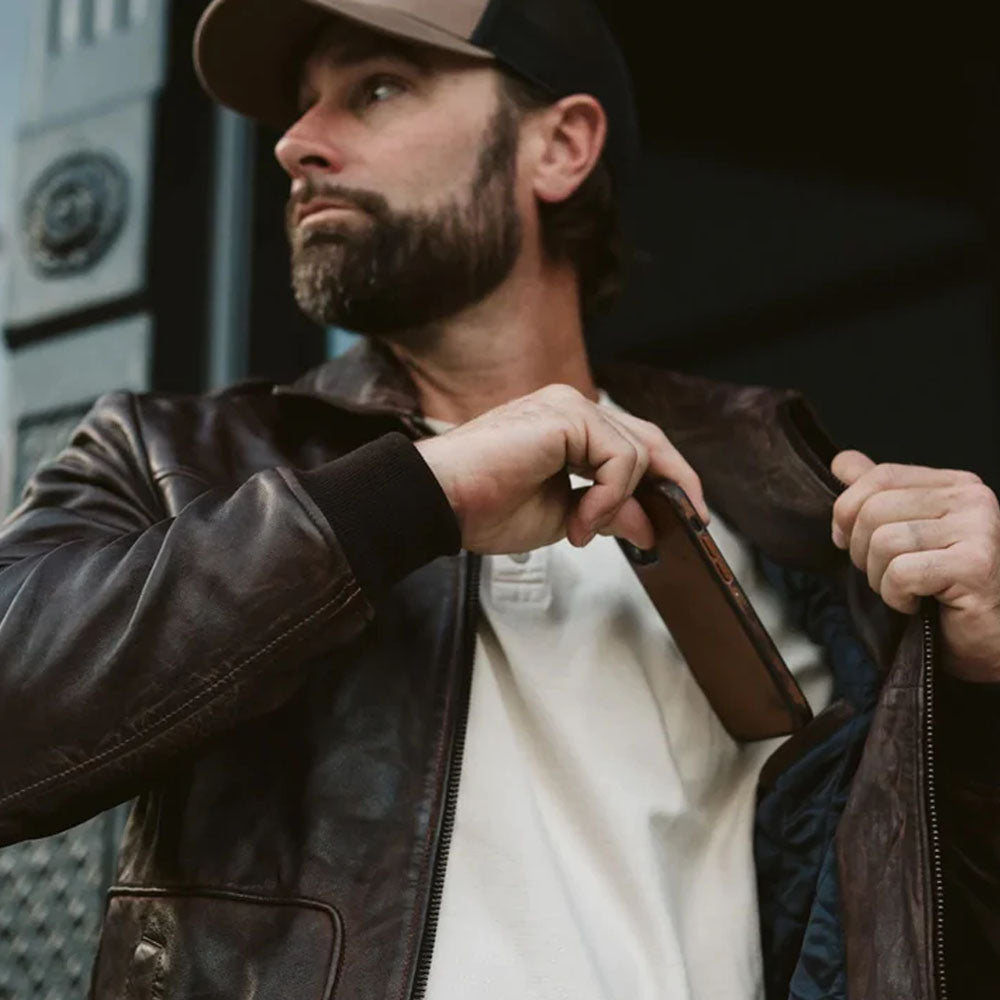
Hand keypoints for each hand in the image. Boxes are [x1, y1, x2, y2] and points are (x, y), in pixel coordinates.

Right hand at [414, 384, 707, 555]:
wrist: (440, 501)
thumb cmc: (483, 507)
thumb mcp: (563, 517)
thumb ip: (608, 512)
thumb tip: (650, 525)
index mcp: (567, 428)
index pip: (633, 447)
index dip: (665, 481)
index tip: (682, 518)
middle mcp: (571, 409)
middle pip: (649, 439)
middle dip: (676, 482)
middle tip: (691, 522)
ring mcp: (569, 406)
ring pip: (638, 451)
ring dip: (620, 501)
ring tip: (581, 529)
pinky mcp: (567, 414)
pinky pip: (620, 457)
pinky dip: (610, 496)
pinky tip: (579, 520)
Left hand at [831, 450, 999, 680]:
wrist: (993, 641)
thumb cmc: (947, 592)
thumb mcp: (908, 535)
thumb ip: (879, 495)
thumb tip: (842, 462)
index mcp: (955, 485)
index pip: (879, 476)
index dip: (846, 510)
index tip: (845, 540)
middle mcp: (972, 498)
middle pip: (873, 509)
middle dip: (861, 551)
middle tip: (884, 575)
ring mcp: (978, 529)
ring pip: (883, 541)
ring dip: (879, 577)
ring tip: (904, 591)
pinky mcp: (975, 564)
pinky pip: (901, 572)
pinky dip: (896, 595)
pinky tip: (917, 604)